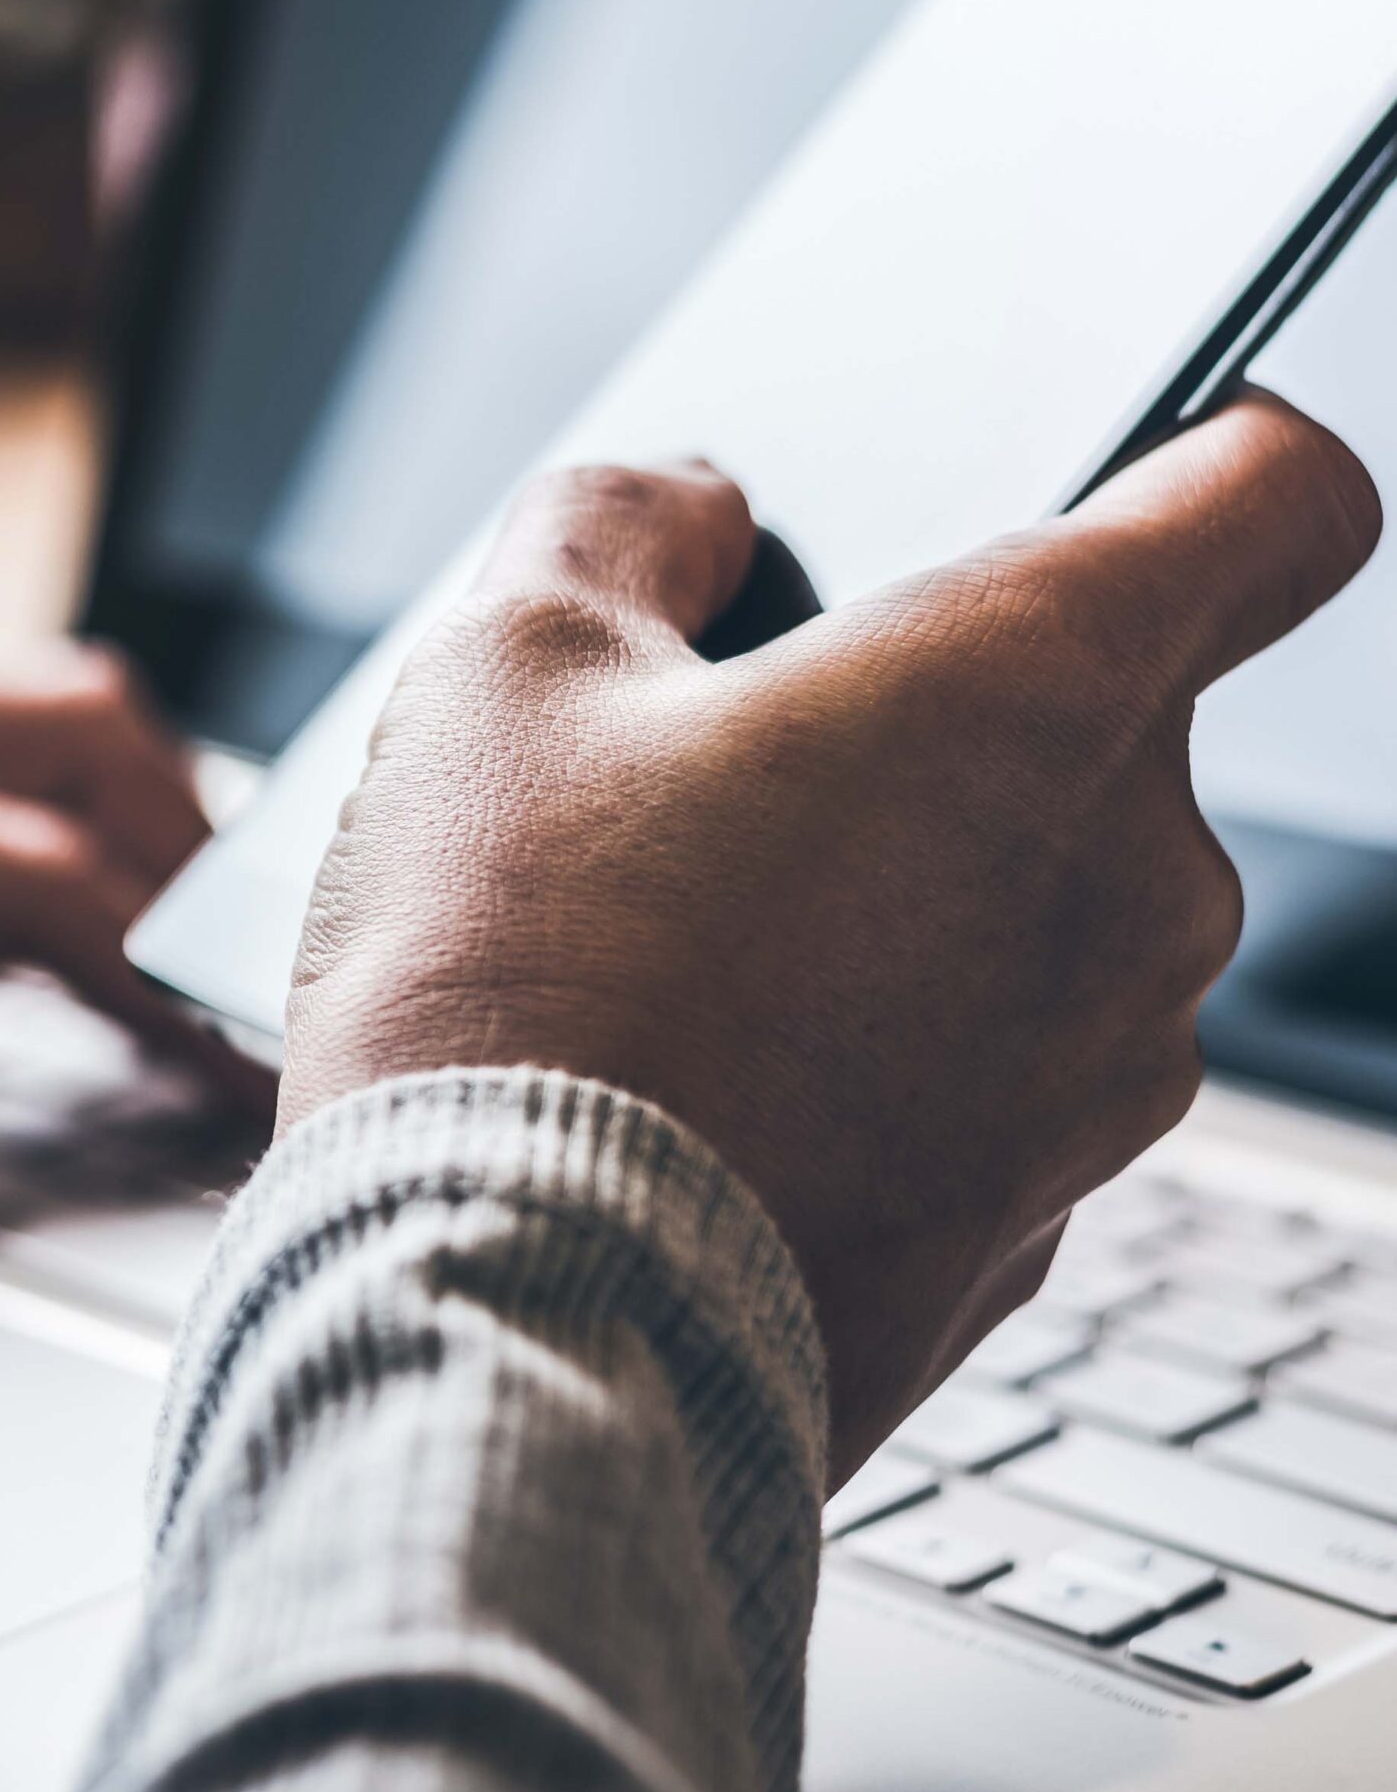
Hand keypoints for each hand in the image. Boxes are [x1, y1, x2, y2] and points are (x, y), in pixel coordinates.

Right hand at [280, 391, 1379, 1480]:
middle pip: (1115, 721)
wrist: (510, 1335)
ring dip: (921, 889)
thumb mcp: (508, 667)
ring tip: (711, 942)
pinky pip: (1000, 1071)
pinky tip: (731, 1077)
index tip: (1128, 483)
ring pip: (1051, 907)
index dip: (1213, 457)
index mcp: (1044, 686)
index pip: (1282, 499)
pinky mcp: (1039, 1225)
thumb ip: (624, 521)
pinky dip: (901, 1048)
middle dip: (953, 716)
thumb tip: (690, 513)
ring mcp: (1107, 1078)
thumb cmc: (515, 989)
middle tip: (749, 763)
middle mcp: (1136, 884)